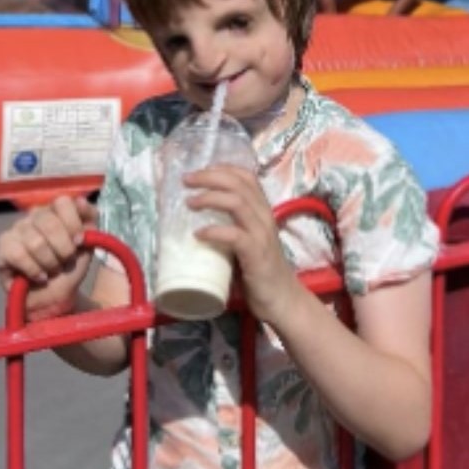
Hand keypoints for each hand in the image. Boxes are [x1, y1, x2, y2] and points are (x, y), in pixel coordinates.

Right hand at [0, 196, 97, 320]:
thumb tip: (80, 200)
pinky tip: (39, 276)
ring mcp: (17, 230)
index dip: (74, 223)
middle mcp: (35, 215)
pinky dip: (34, 270)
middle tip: (66, 261)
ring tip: (52, 270)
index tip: (80, 242)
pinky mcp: (2, 248)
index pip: (63, 202)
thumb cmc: (71, 267)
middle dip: (64, 248)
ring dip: (50, 262)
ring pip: (35, 242)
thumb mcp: (88, 243)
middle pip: (50, 223)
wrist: (55, 297)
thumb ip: (89, 219)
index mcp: (56, 210)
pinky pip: (19, 255)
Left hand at [183, 165, 298, 324]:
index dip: (223, 168)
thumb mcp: (246, 241)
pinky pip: (235, 236)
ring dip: (210, 198)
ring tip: (189, 203)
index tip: (200, 171)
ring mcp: (262, 235)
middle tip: (186, 180)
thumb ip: (230, 228)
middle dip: (210, 177)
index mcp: (262, 211)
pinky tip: (199, 233)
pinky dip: (215, 231)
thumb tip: (195, 221)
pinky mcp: (256, 255)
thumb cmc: (259, 271)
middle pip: (238, 184)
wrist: (282, 299)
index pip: (247, 177)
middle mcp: (264, 217)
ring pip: (238, 203)